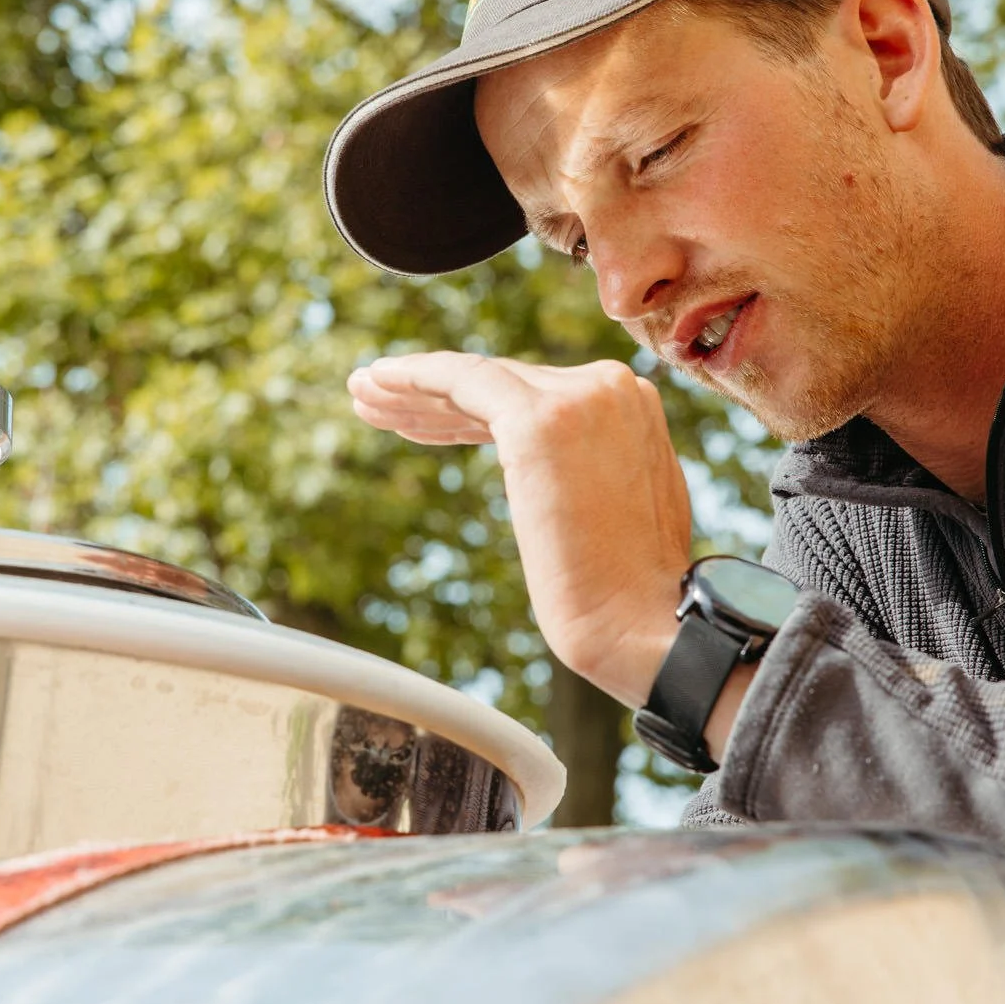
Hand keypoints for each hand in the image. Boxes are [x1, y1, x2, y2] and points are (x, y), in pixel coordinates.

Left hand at [347, 353, 691, 704]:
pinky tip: (376, 385)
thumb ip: (586, 469)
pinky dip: (416, 378)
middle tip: (374, 400)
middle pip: (500, 383)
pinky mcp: (540, 420)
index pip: (531, 395)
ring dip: (412, 388)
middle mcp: (609, 388)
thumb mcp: (617, 507)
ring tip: (361, 393)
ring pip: (475, 380)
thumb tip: (549, 475)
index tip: (419, 421)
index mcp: (630, 407)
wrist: (643, 625)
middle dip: (432, 396)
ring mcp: (576, 399)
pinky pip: (463, 382)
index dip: (467, 409)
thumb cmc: (628, 594)